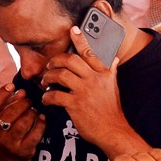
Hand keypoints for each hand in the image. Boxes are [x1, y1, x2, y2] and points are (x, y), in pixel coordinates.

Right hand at [0, 83, 45, 160]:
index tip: (12, 85)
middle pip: (10, 113)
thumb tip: (22, 91)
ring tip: (34, 110)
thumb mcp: (0, 116)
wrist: (8, 155)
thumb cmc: (5, 128)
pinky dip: (41, 123)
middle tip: (29, 100)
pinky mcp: (23, 150)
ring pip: (24, 123)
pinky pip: (35, 134)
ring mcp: (10, 143)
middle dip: (23, 103)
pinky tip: (42, 118)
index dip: (1, 93)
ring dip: (32, 113)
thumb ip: (8, 102)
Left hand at [40, 25, 133, 151]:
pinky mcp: (75, 105)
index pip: (91, 52)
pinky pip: (55, 95)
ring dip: (49, 77)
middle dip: (56, 60)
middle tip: (50, 65)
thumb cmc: (112, 110)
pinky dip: (47, 96)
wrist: (114, 131)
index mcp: (104, 73)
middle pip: (71, 60)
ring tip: (45, 81)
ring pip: (60, 75)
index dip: (81, 40)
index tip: (73, 29)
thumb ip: (111, 70)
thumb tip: (114, 58)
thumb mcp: (114, 86)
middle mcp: (95, 79)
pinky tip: (46, 98)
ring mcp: (85, 91)